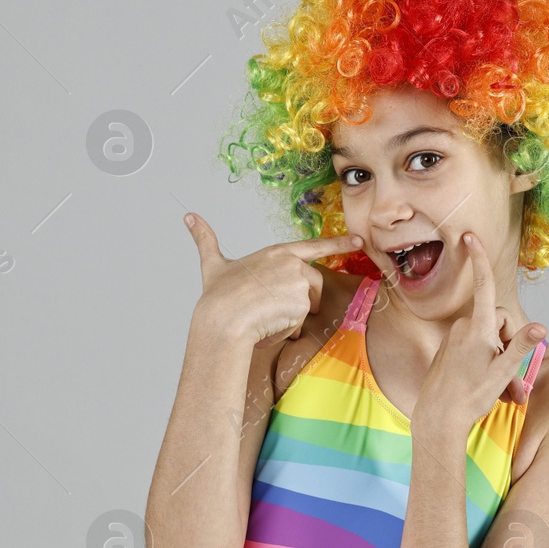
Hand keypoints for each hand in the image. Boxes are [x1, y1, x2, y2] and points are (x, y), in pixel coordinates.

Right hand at [184, 212, 362, 349]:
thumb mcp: (213, 264)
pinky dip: (286, 330)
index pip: (315, 246)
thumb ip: (205, 239)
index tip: (359, 240)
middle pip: (312, 286)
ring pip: (305, 307)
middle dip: (299, 302)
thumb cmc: (217, 295)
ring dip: (290, 318)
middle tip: (271, 309)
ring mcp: (299, 283)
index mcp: (277, 252)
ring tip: (265, 317)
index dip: (339, 244)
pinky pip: (300, 323)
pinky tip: (268, 326)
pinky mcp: (301, 303)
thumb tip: (189, 217)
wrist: (222, 319)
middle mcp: (292, 264)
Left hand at [416, 232, 545, 432]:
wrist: (437, 419)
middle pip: (498, 321)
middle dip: (510, 343)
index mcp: (478, 328)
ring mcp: (455, 338)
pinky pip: (475, 347)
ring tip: (504, 391)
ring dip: (499, 358)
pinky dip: (486, 362)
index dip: (479, 260)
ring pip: (488, 337)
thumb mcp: (502, 373)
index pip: (484, 286)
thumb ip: (522, 346)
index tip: (471, 236)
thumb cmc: (470, 397)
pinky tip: (487, 387)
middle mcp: (463, 328)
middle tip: (514, 379)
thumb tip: (541, 326)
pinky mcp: (450, 349)